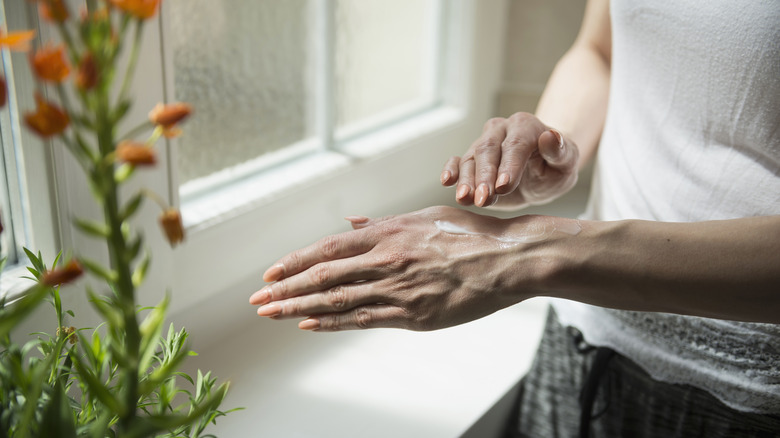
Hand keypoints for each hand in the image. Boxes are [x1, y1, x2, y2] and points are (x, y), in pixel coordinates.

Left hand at [248, 206, 543, 331]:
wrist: (508, 259)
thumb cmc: (469, 234)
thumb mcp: (423, 217)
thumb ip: (383, 224)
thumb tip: (350, 222)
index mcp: (389, 232)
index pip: (329, 247)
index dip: (296, 261)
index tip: (272, 272)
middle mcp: (387, 259)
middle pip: (325, 276)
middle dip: (287, 289)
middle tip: (258, 300)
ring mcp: (400, 289)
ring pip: (339, 300)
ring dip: (300, 308)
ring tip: (272, 315)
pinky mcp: (415, 315)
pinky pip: (365, 319)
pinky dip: (334, 323)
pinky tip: (310, 326)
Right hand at [441, 112, 578, 208]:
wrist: (542, 172)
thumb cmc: (556, 167)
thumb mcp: (567, 162)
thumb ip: (560, 151)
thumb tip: (551, 137)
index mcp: (525, 126)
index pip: (515, 145)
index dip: (509, 165)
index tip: (504, 186)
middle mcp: (500, 130)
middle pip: (488, 150)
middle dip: (484, 176)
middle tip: (484, 198)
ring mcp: (483, 144)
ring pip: (470, 159)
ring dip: (467, 180)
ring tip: (465, 198)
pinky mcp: (471, 160)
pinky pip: (457, 162)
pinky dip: (451, 171)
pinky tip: (447, 181)